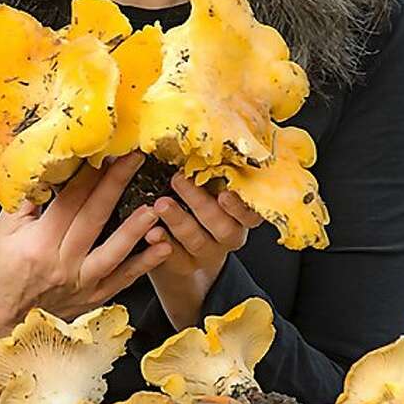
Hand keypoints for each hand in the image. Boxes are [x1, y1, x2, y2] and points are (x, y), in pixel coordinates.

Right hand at [0, 154, 170, 361]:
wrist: (1, 318)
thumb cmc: (2, 271)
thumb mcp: (3, 231)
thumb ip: (26, 201)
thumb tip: (48, 170)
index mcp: (39, 244)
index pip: (68, 202)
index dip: (88, 175)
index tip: (104, 153)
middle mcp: (62, 264)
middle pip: (93, 218)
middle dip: (115, 185)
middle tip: (134, 160)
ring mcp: (80, 283)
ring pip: (113, 253)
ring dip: (135, 229)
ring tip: (155, 208)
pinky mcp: (94, 297)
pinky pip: (123, 280)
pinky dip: (144, 265)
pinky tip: (163, 248)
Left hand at [143, 171, 262, 330]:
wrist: (183, 251)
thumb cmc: (199, 204)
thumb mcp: (212, 188)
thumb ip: (211, 172)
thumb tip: (200, 137)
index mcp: (241, 215)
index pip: (251, 213)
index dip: (240, 206)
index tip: (225, 193)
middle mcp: (229, 235)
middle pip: (223, 226)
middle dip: (200, 203)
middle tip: (178, 180)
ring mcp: (207, 253)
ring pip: (197, 240)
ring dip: (178, 220)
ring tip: (160, 204)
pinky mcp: (185, 265)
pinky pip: (176, 258)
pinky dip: (163, 243)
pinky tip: (151, 232)